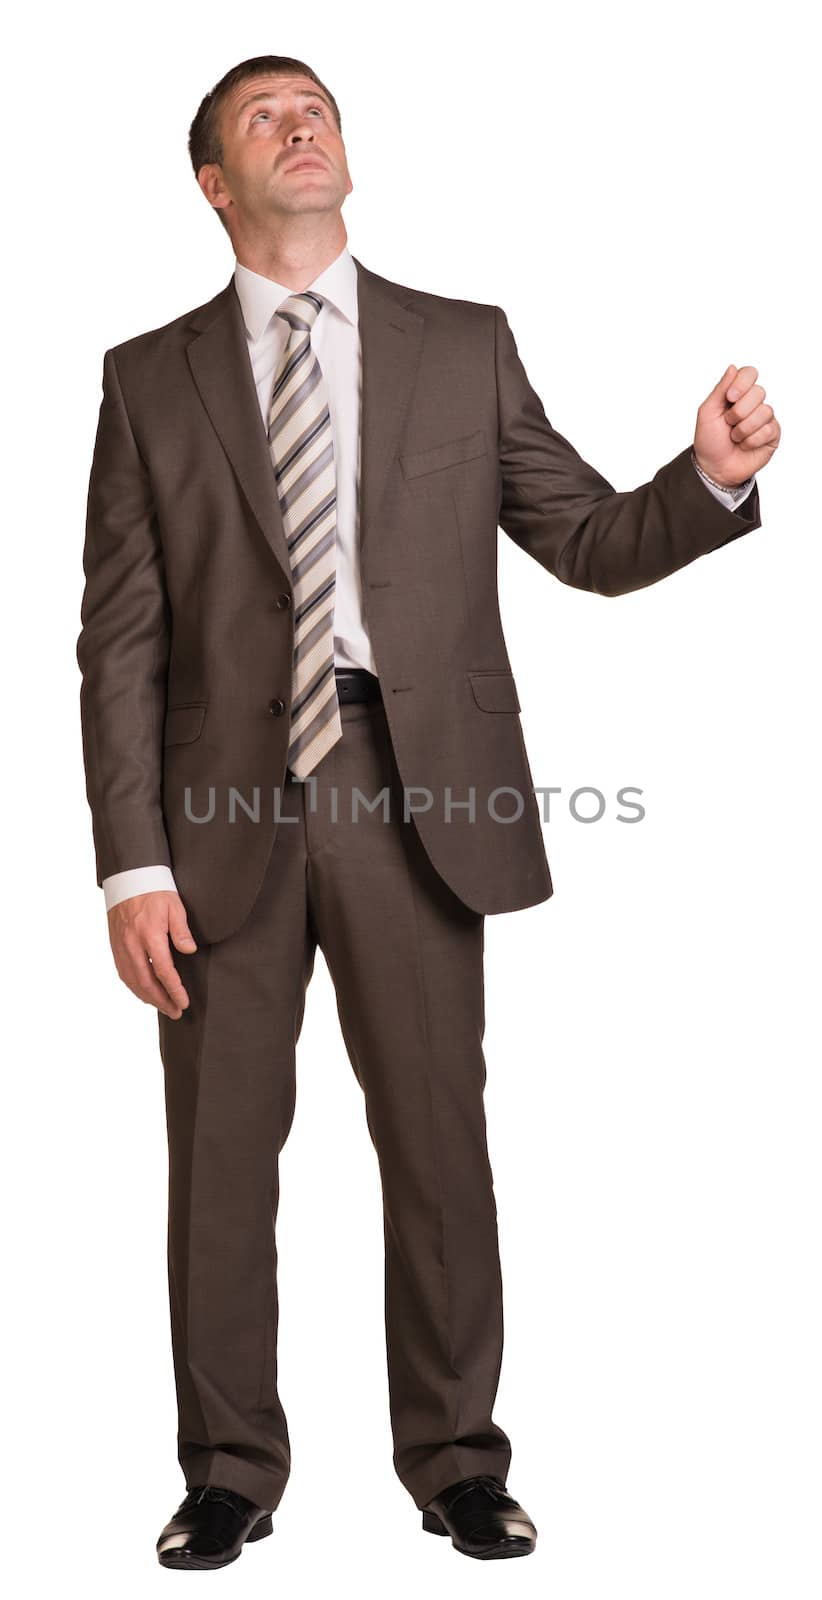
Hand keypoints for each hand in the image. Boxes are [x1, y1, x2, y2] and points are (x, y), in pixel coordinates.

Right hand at [108, 890, 196, 1019]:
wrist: (129, 879)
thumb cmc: (155, 892)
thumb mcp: (175, 906)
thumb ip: (182, 931)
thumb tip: (189, 951)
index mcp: (149, 934)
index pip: (163, 971)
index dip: (174, 990)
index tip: (184, 1002)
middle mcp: (132, 944)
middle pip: (146, 982)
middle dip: (162, 1001)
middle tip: (175, 1012)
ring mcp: (121, 946)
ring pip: (132, 981)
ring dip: (148, 998)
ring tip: (163, 1007)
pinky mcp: (115, 946)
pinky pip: (123, 973)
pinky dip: (134, 987)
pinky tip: (144, 993)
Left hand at [693, 364, 780, 486]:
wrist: (714, 468)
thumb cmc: (709, 440)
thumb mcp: (708, 412)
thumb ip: (720, 389)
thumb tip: (732, 367)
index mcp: (737, 393)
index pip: (749, 373)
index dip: (742, 383)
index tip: (730, 398)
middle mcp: (753, 403)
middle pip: (758, 392)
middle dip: (739, 412)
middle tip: (729, 423)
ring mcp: (765, 418)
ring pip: (764, 411)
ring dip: (744, 429)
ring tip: (735, 437)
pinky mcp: (773, 434)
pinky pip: (769, 429)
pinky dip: (751, 440)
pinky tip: (745, 445)